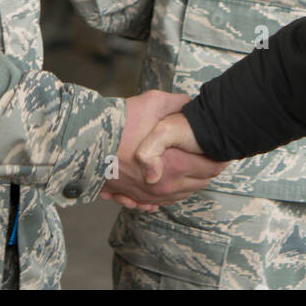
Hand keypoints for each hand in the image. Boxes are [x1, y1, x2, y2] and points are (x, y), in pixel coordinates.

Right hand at [99, 91, 222, 211]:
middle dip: (206, 171)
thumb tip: (192, 102)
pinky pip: (156, 203)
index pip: (211, 169)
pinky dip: (165, 195)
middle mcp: (164, 187)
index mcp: (175, 166)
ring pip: (179, 196)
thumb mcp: (154, 103)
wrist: (84, 142)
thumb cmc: (120, 124)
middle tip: (210, 157)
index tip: (220, 148)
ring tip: (192, 168)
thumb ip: (178, 103)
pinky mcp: (132, 198)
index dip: (219, 158)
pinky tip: (166, 185)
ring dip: (188, 183)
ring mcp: (147, 196)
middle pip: (199, 184)